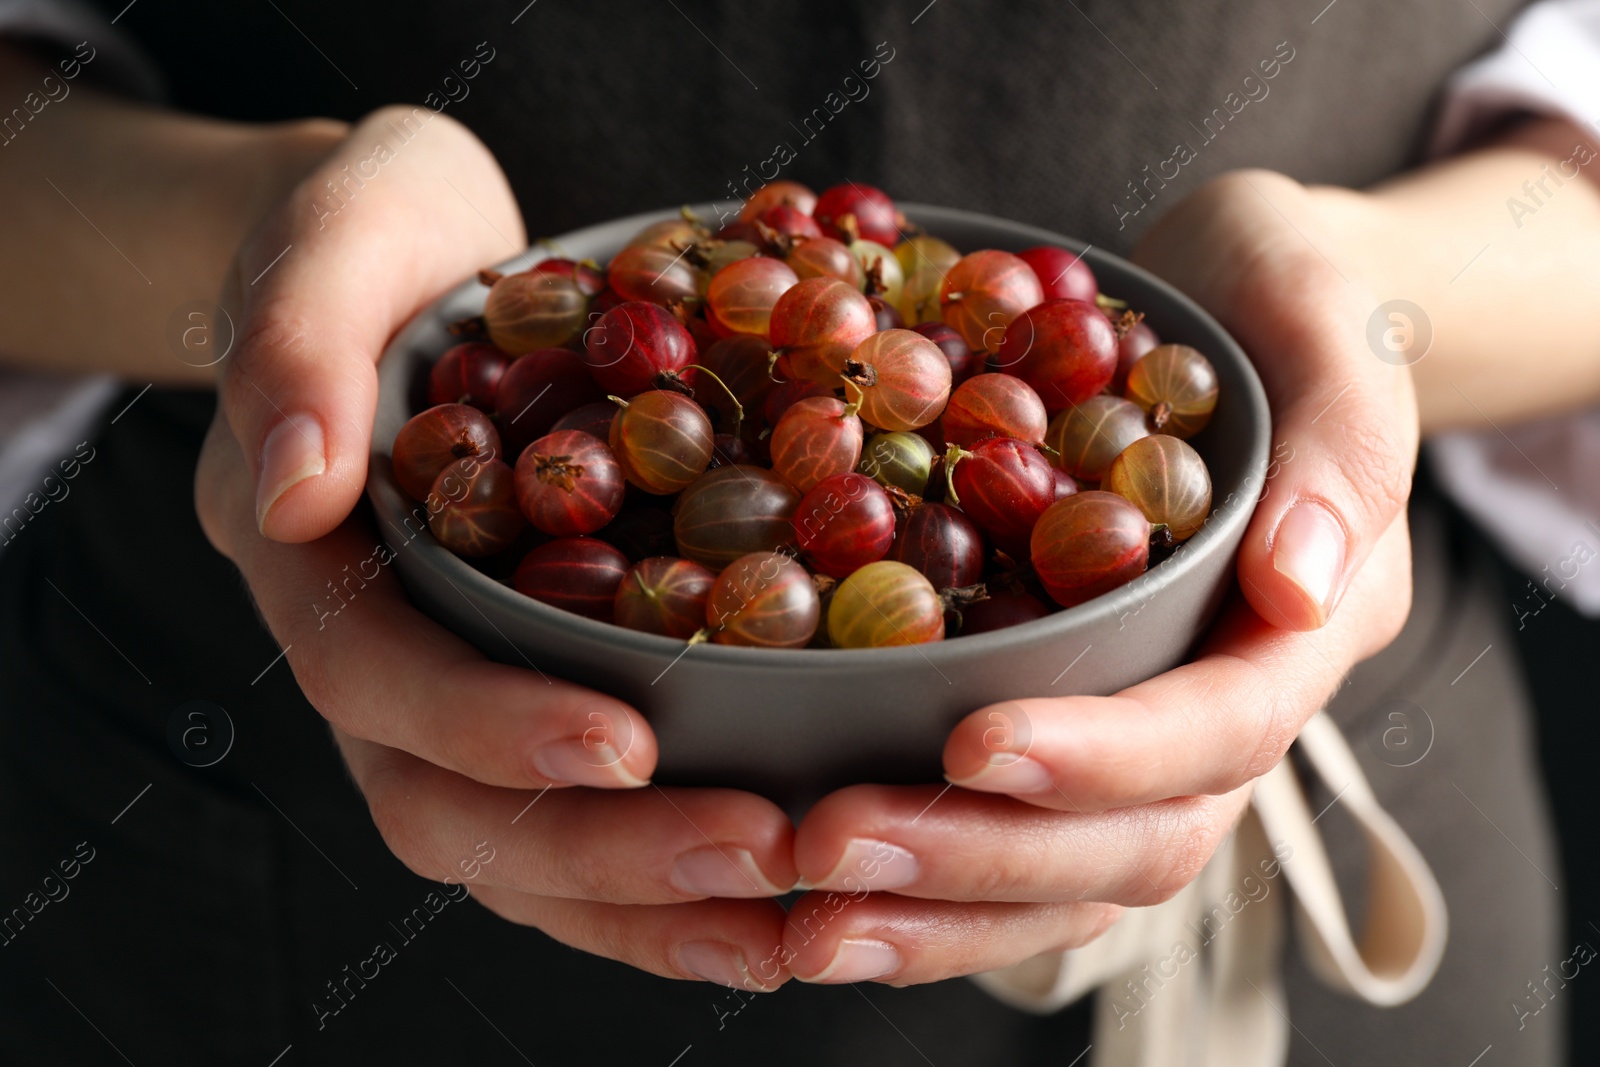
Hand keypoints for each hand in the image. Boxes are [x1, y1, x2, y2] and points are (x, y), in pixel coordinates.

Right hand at [195, 107, 797, 990]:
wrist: (428, 257)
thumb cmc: (383, 231)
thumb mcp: (337, 232)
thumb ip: (295, 343)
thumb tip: (293, 493)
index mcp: (309, 557)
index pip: (372, 674)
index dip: (487, 724)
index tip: (629, 743)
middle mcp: (370, 650)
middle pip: (448, 807)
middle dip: (601, 849)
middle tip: (760, 850)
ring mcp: (446, 686)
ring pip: (516, 849)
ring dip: (647, 902)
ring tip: (788, 921)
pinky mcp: (528, 688)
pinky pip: (581, 817)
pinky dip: (665, 880)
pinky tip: (772, 898)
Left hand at [781, 171, 1416, 984]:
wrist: (1234, 301)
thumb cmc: (1285, 293)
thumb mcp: (1327, 320)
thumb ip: (1341, 444)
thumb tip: (1299, 589)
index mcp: (1313, 624)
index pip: (1223, 728)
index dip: (1105, 752)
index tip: (973, 743)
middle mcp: (1233, 704)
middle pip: (1132, 839)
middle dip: (983, 856)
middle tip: (831, 847)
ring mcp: (1151, 729)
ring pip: (1067, 877)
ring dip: (936, 910)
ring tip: (805, 917)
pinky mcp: (1074, 722)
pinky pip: (1011, 838)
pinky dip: (921, 882)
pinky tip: (816, 895)